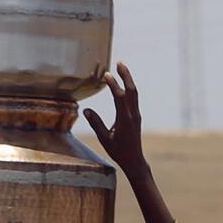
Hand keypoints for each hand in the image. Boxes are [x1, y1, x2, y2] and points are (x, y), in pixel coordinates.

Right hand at [84, 62, 146, 176]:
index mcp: (125, 120)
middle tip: (119, 62)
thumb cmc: (118, 151)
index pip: (120, 98)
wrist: (134, 160)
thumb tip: (86, 110)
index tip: (106, 74)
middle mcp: (133, 115)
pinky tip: (124, 83)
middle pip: (131, 91)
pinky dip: (129, 88)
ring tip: (122, 68)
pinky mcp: (136, 116)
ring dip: (128, 80)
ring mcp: (136, 115)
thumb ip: (96, 124)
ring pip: (134, 93)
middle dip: (126, 76)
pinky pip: (133, 98)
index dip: (113, 85)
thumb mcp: (105, 139)